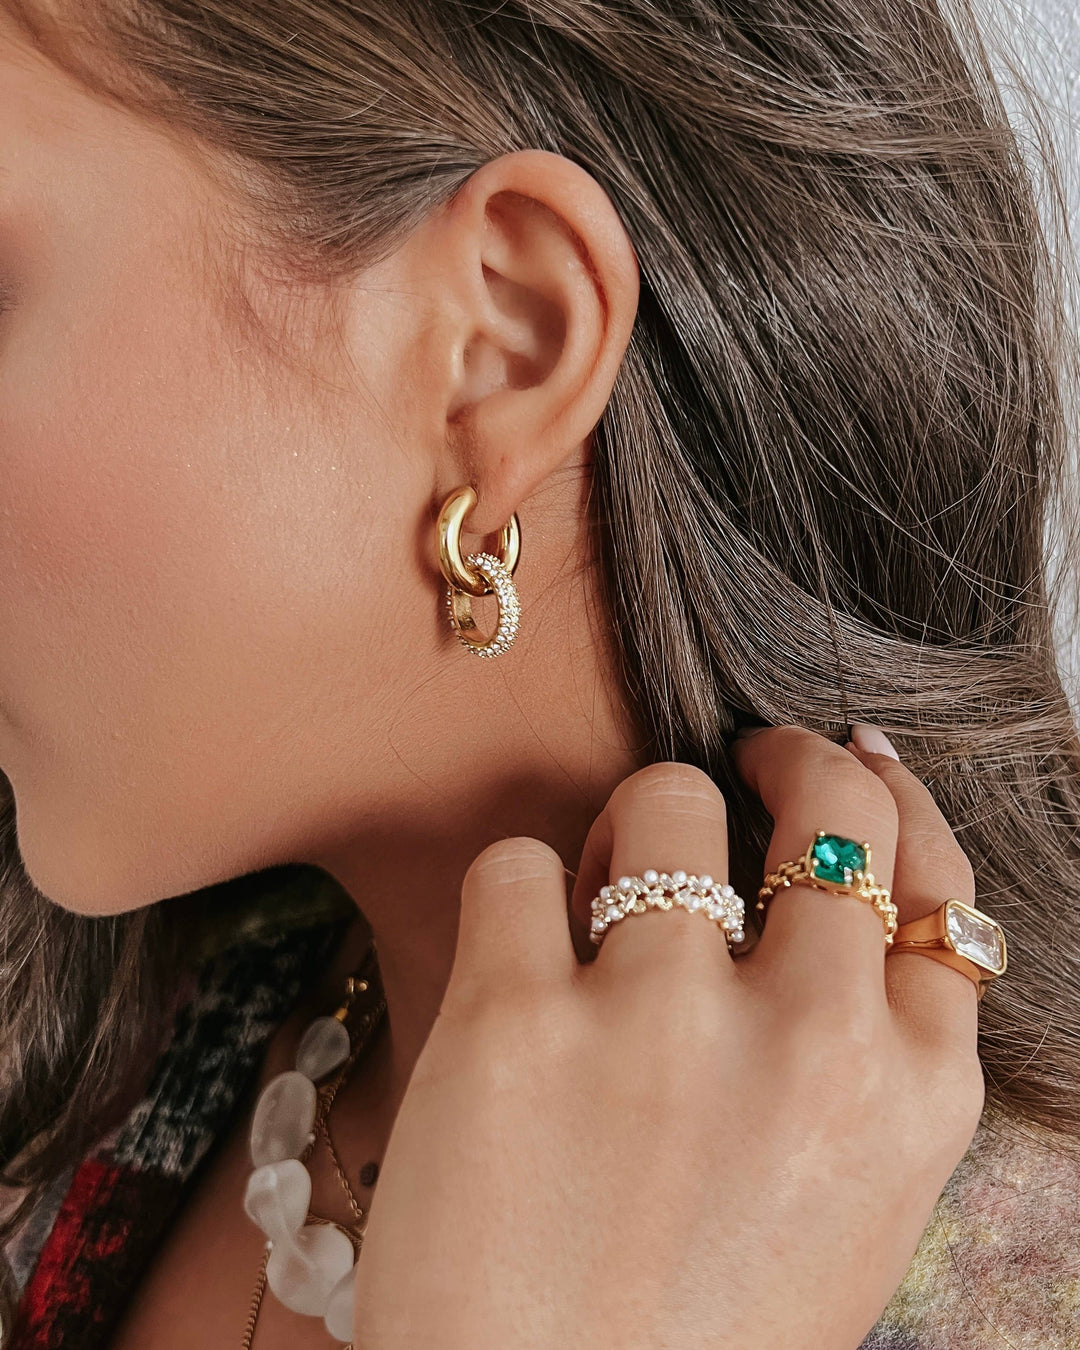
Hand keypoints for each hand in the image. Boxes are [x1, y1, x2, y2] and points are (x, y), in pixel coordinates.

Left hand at [351, 726, 985, 1349]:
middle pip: (825, 808)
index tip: (850, 763)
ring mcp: (662, 1022)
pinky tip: (512, 961)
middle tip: (744, 754)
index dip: (894, 804)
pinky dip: (511, 891)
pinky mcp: (517, 1023)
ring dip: (635, 826)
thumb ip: (860, 1064)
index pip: (937, 887)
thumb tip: (835, 902)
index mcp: (908, 1099)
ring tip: (602, 890)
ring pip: (666, 799)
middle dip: (788, 761)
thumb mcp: (844, 1211)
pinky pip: (513, 861)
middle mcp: (807, 1043)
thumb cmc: (694, 1339)